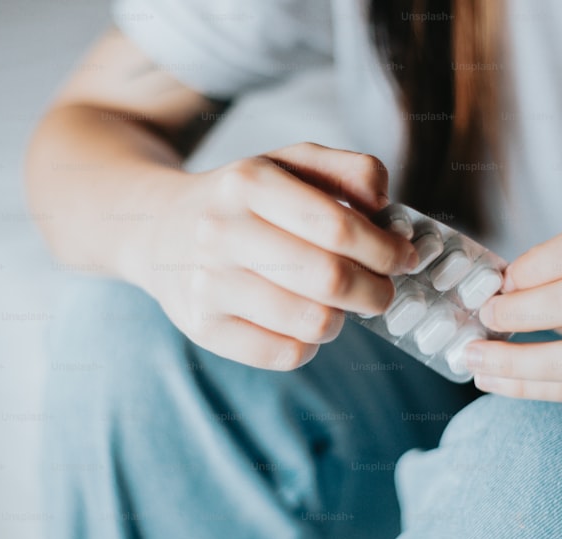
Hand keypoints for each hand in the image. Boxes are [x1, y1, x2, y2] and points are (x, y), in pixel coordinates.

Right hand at [139, 142, 418, 369]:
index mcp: (248, 182)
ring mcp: (207, 285)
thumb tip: (383, 203)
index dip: (385, 250)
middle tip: (384, 291)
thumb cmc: (242, 200)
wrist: (157, 229)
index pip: (338, 227)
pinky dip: (309, 344)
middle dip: (376, 291)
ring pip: (312, 322)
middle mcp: (220, 232)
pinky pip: (285, 354)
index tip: (404, 258)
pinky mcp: (202, 328)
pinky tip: (303, 323)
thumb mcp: (288, 162)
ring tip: (340, 305)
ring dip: (343, 319)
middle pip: (330, 279)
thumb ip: (348, 169)